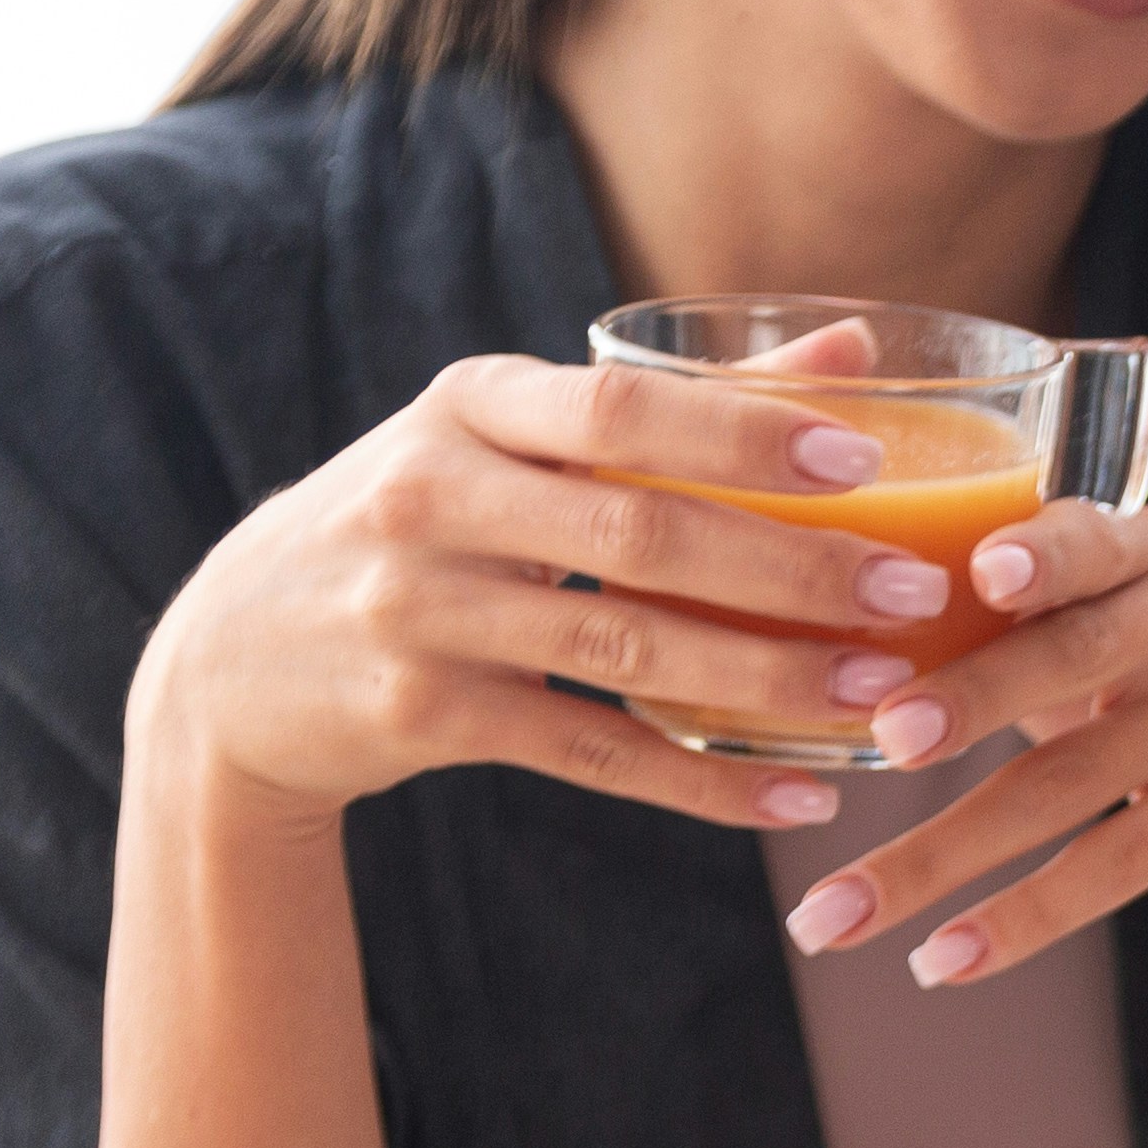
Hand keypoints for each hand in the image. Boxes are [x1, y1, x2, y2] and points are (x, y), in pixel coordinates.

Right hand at [133, 332, 952, 835]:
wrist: (233, 663)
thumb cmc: (425, 523)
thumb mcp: (514, 440)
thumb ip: (683, 399)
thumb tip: (860, 348)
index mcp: (469, 406)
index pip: (619, 409)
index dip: (745, 431)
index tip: (865, 457)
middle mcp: (432, 498)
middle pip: (642, 536)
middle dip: (792, 569)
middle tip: (914, 593)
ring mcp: (420, 612)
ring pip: (626, 653)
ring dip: (769, 680)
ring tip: (884, 695)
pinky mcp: (421, 716)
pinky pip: (590, 755)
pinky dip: (700, 782)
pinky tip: (795, 799)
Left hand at [779, 498, 1147, 977]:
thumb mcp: (1129, 639)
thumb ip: (1021, 632)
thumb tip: (835, 659)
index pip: (1091, 537)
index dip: (1041, 552)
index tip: (981, 571)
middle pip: (1075, 654)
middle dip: (970, 698)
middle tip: (882, 741)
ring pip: (1073, 783)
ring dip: (942, 855)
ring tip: (838, 914)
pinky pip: (1120, 862)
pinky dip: (1023, 917)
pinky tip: (947, 958)